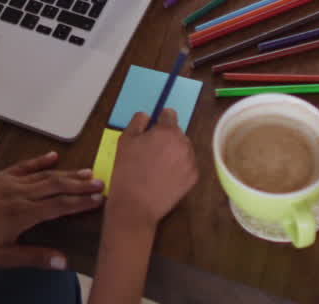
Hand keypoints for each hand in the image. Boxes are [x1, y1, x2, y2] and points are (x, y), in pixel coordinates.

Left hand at [0, 151, 103, 268]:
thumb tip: (62, 261)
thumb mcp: (3, 257)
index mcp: (22, 214)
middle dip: (80, 184)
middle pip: (56, 186)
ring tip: (86, 171)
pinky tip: (53, 157)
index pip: (59, 206)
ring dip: (66, 173)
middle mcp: (19, 194)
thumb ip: (34, 257)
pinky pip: (24, 166)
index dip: (81, 202)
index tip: (99, 200)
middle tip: (100, 183)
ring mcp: (9, 182)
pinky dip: (40, 161)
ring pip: (44, 175)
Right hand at [107, 110, 196, 228]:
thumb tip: (147, 116)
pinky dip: (179, 167)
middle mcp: (183, 144)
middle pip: (177, 132)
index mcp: (167, 131)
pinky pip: (187, 165)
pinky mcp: (193, 178)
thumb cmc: (127, 171)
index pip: (169, 114)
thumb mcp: (125, 140)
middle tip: (151, 151)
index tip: (153, 129)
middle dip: (166, 137)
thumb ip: (137, 122)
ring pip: (183, 148)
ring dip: (174, 151)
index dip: (159, 119)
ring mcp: (191, 162)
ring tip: (157, 165)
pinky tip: (164, 176)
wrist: (135, 205)